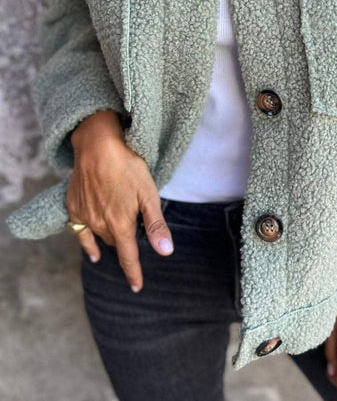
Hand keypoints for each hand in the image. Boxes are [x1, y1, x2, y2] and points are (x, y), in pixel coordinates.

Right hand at [66, 109, 173, 292]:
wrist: (97, 146)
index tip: (137, 288)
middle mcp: (100, 225)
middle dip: (126, 246)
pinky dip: (88, 243)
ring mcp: (85, 216)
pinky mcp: (73, 206)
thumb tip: (166, 252)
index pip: (129, 257)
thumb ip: (155, 225)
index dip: (134, 274)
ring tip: (120, 238)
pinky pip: (80, 232)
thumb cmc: (128, 167)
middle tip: (137, 238)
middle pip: (116, 244)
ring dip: (111, 239)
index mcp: (121, 225)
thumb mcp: (149, 194)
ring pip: (101, 237)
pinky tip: (93, 253)